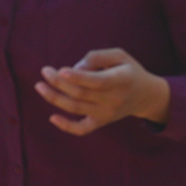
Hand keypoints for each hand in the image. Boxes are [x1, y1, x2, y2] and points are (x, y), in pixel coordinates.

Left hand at [36, 48, 169, 135]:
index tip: (60, 70)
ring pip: (76, 108)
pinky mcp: (101, 122)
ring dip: (55, 98)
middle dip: (59, 83)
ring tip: (40, 86)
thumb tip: (75, 68)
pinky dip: (66, 126)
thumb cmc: (128, 71)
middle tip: (45, 71)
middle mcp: (114, 99)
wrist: (146, 96)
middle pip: (81, 93)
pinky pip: (82, 129)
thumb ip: (98, 57)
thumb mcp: (120, 56)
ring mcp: (107, 113)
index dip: (78, 77)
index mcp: (122, 80)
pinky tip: (52, 117)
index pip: (97, 81)